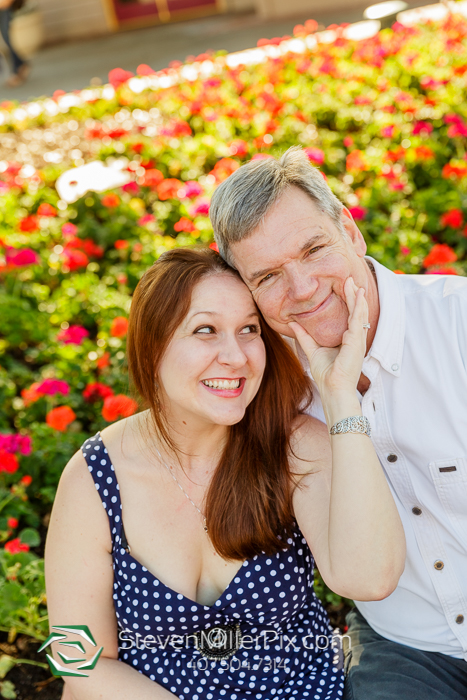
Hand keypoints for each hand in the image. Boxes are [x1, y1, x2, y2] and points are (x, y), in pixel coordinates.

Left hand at [289, 277, 368, 395]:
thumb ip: (304, 336)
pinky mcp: (356, 342)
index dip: (349, 301)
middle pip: (356, 311)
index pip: (350, 316)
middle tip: (350, 279)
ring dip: (356, 296)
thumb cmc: (326, 374)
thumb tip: (292, 323)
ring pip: (359, 312)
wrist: (333, 389)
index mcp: (348, 340)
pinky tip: (358, 294)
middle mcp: (356, 338)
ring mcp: (358, 340)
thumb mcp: (313, 350)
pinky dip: (359, 305)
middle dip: (353, 295)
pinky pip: (358, 320)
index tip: (345, 287)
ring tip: (354, 282)